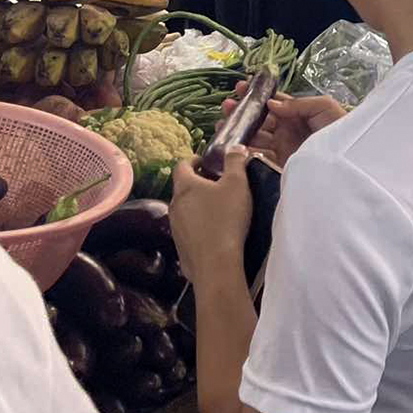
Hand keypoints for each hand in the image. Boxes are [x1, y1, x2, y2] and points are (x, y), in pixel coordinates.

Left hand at [171, 151, 252, 285]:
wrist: (216, 264)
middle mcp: (174, 205)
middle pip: (183, 188)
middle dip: (199, 183)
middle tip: (219, 183)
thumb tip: (235, 147)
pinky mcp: (180, 247)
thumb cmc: (226, 219)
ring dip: (198, 205)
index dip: (194, 160)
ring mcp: (175, 228)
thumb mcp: (237, 184)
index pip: (182, 165)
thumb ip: (235, 161)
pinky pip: (189, 230)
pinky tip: (216, 231)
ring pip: (185, 209)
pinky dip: (199, 225)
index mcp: (185, 186)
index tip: (207, 161)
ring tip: (219, 208)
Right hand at [218, 86, 346, 167]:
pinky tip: (231, 145)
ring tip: (222, 122)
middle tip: (226, 104)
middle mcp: (287, 129)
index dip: (257, 95)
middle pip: (260, 118)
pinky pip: (258, 157)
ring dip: (238, 129)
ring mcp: (282, 147)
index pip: (273, 102)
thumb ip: (298, 104)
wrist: (348, 162)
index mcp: (297, 113)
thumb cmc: (340, 129)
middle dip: (242, 111)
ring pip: (255, 136)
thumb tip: (271, 104)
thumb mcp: (324, 107)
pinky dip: (244, 151)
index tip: (240, 87)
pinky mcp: (280, 165)